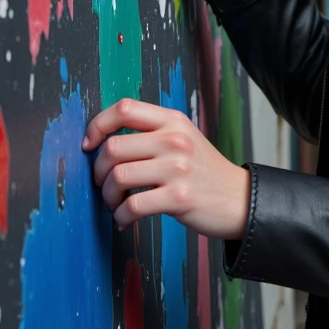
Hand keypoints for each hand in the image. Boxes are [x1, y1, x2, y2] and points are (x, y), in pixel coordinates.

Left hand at [83, 98, 250, 238]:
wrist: (239, 199)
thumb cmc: (203, 172)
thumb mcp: (183, 139)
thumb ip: (150, 133)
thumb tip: (101, 143)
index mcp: (173, 121)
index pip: (124, 109)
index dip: (97, 126)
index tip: (89, 146)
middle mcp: (175, 140)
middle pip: (113, 147)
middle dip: (98, 171)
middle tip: (104, 185)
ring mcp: (178, 168)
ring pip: (118, 177)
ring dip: (108, 196)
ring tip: (115, 204)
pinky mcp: (179, 198)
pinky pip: (132, 206)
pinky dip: (121, 216)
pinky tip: (124, 220)